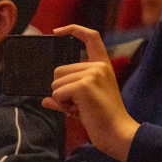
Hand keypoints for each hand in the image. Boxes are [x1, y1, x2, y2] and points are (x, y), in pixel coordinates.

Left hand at [44, 25, 139, 161]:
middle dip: (61, 89)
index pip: (91, 37)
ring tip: (80, 108)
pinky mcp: (84, 86)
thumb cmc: (103, 118)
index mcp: (103, 66)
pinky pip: (57, 93)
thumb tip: (45, 99)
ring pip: (55, 82)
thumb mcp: (84, 102)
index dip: (73, 29)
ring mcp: (92, 74)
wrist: (117, 132)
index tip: (56, 32)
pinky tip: (79, 110)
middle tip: (79, 104)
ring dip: (62, 99)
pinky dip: (62, 105)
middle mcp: (98, 66)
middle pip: (59, 69)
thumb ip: (65, 96)